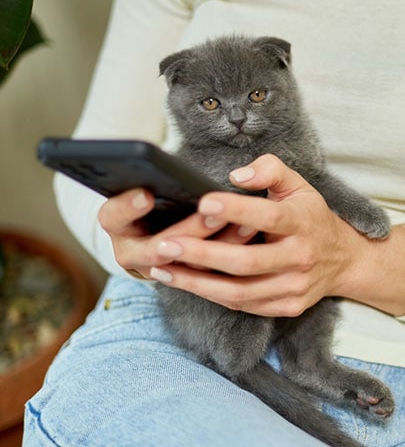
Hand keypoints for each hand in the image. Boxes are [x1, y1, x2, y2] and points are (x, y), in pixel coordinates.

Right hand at [98, 188, 247, 279]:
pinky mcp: (183, 280)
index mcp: (118, 220)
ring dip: (214, 246)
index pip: (112, 216)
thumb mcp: (162, 173)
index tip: (147, 194)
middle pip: (155, 250)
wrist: (174, 220)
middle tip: (211, 213)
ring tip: (243, 224)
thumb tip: (230, 176)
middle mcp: (132, 249)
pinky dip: (227, 257)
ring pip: (185, 266)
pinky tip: (250, 234)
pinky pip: (204, 278)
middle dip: (187, 230)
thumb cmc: (169, 190)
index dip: (127, 207)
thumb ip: (180, 165)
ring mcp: (156, 269)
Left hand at [146, 154, 375, 316]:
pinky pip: (245, 305)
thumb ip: (270, 170)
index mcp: (303, 222)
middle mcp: (301, 257)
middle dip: (202, 255)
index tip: (203, 203)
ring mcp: (295, 286)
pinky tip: (186, 283)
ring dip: (198, 283)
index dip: (236, 211)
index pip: (269, 217)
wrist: (344, 259)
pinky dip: (213, 296)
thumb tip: (236, 176)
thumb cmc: (311, 216)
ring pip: (241, 292)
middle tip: (164, 245)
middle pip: (248, 262)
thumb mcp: (299, 184)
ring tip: (162, 269)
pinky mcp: (288, 306)